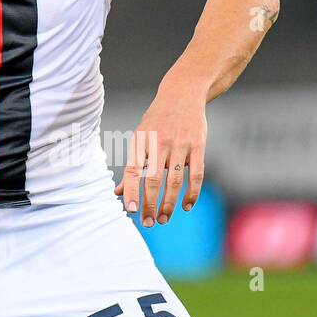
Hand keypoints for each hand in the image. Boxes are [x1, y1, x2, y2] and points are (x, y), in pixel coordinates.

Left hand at [114, 89, 206, 226]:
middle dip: (150, 204)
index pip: (132, 170)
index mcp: (140, 141)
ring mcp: (179, 144)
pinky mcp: (198, 146)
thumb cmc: (156, 120)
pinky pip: (196, 174)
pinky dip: (192, 192)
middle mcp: (158, 142)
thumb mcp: (140, 137)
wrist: (182, 93)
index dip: (131, 190)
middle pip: (153, 179)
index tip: (131, 211)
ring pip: (174, 180)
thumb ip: (132, 165)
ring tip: (163, 219)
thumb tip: (118, 192)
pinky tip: (187, 206)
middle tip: (148, 223)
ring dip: (169, 203)